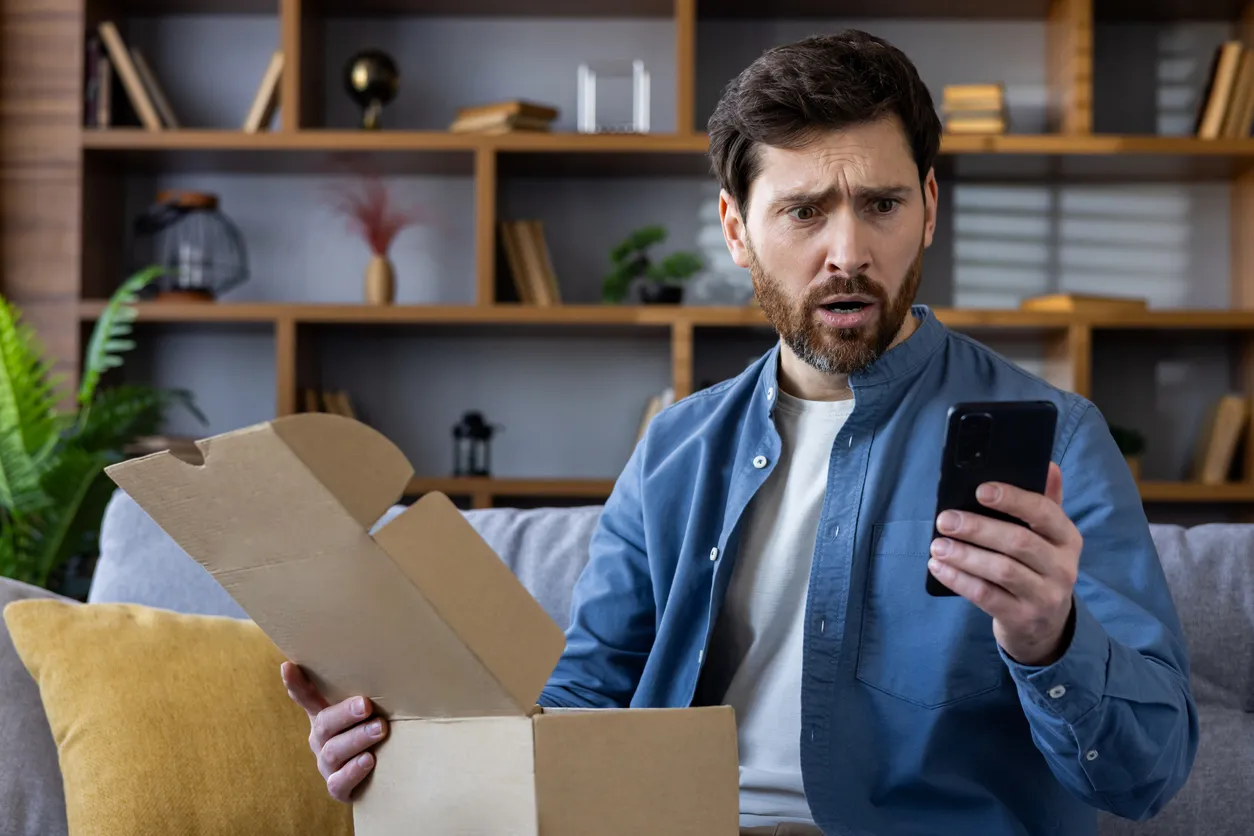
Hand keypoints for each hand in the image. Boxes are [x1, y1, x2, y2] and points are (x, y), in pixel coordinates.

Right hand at [281, 661, 388, 801]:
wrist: (379, 778)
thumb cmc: (374, 734)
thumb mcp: (369, 714)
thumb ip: (368, 695)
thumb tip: (391, 660)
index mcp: (325, 717)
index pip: (307, 698)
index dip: (297, 683)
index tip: (288, 666)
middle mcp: (321, 739)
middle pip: (325, 723)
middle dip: (345, 713)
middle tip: (367, 704)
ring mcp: (327, 765)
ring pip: (334, 751)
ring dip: (357, 738)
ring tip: (380, 729)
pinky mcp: (338, 788)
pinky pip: (339, 782)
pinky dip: (353, 771)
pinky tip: (369, 760)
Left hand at [927, 462, 1080, 666]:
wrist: (1046, 628)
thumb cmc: (1039, 569)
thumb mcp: (1049, 538)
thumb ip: (1047, 502)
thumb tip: (1048, 464)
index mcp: (1068, 539)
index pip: (1044, 513)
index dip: (1013, 499)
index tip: (980, 490)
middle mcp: (1062, 567)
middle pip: (1018, 542)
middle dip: (977, 528)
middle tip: (944, 519)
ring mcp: (1044, 596)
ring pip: (1002, 571)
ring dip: (964, 555)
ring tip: (937, 544)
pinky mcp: (1022, 618)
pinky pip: (986, 596)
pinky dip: (959, 580)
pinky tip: (938, 567)